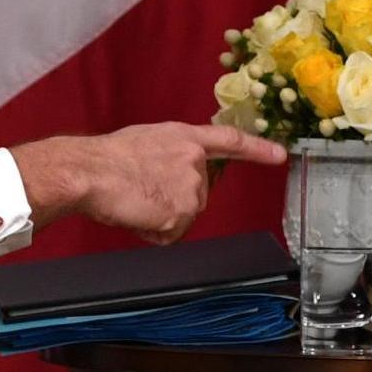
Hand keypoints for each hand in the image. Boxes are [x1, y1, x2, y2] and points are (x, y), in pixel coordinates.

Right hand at [12, 123, 286, 242]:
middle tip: (142, 191)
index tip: (280, 155)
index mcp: (185, 137)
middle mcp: (194, 161)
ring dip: (160, 217)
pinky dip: (152, 231)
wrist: (90, 171)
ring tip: (135, 200)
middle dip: (173, 200)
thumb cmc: (106, 157)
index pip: (230, 141)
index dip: (257, 149)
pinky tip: (136, 214)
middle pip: (198, 195)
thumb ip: (170, 154)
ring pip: (183, 216)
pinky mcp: (180, 213)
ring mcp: (190, 188)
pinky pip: (169, 234)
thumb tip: (168, 174)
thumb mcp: (147, 142)